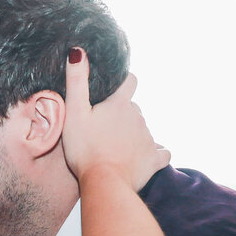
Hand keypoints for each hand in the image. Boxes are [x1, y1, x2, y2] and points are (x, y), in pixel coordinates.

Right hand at [62, 50, 168, 190]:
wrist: (105, 183)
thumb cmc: (85, 149)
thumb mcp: (74, 112)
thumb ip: (76, 81)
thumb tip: (78, 51)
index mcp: (120, 104)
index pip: (131, 80)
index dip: (124, 81)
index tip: (114, 89)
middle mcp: (138, 118)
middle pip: (133, 109)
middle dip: (122, 114)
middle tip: (104, 128)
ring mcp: (148, 138)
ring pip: (143, 130)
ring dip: (132, 135)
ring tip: (114, 147)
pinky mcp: (154, 160)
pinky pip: (161, 152)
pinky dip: (153, 153)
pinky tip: (142, 158)